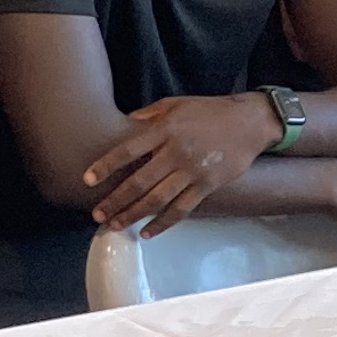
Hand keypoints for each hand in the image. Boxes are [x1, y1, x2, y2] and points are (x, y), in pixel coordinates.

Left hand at [82, 92, 279, 235]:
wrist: (249, 121)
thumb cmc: (209, 110)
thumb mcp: (175, 104)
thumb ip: (148, 116)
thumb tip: (122, 127)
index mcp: (165, 130)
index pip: (127, 150)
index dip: (105, 166)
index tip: (87, 180)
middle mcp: (176, 152)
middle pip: (138, 182)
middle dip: (115, 200)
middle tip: (97, 213)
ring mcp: (192, 171)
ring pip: (156, 199)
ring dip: (133, 215)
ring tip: (115, 225)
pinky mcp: (207, 185)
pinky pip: (181, 209)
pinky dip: (162, 223)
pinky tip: (147, 232)